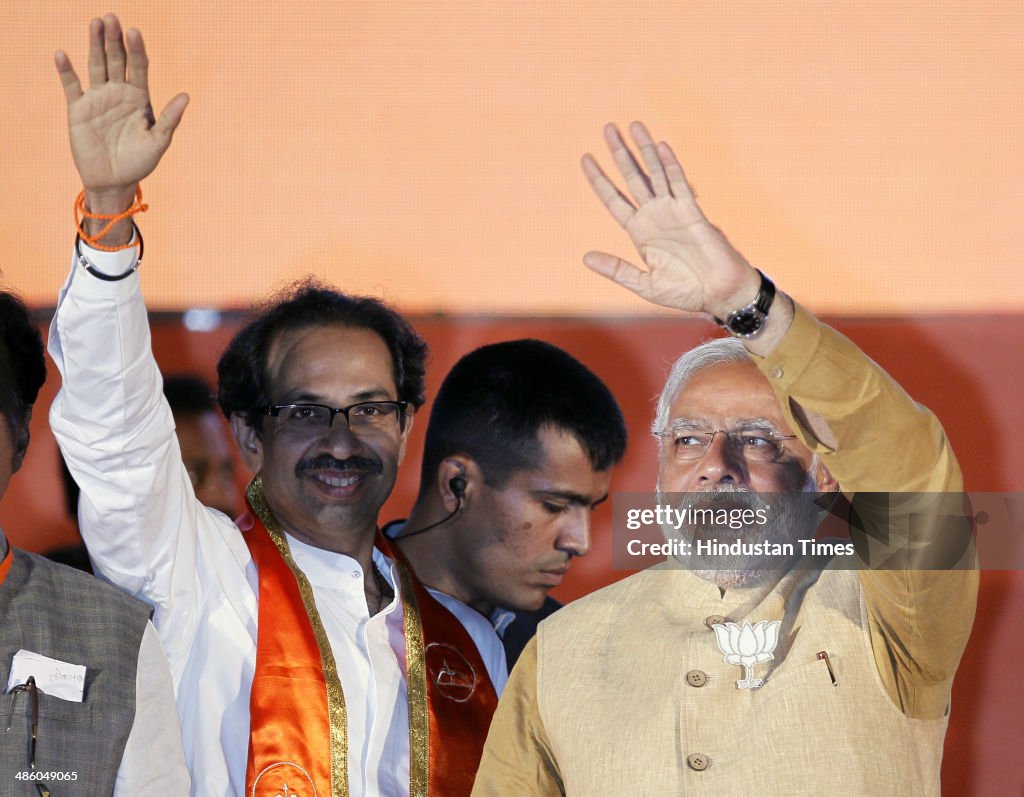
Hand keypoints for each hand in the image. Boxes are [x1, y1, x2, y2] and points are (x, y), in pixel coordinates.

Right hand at [55, 15, 188, 217]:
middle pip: (117, 60)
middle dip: (114, 39)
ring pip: (96, 66)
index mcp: (140, 98)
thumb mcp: (158, 142)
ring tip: (95, 24)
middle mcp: (118, 92)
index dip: (137, 49)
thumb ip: (170, 119)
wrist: (114, 181)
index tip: (135, 32)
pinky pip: (72, 86)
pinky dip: (66, 71)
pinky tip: (62, 55)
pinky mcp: (79, 109)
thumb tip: (185, 96)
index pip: (139, 66)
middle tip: (112, 18)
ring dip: (95, 45)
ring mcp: (98, 98)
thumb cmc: (140, 162)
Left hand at [581, 122, 760, 319]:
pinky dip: (670, 165)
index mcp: (639, 232)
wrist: (718, 294)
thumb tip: (586, 257)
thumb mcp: (643, 283)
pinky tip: (660, 146)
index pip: (614, 199)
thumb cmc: (684, 292)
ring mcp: (673, 211)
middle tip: (607, 128)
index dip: (599, 180)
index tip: (585, 158)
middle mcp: (654, 216)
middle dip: (619, 153)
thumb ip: (616, 269)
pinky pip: (679, 183)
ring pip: (656, 173)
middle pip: (632, 177)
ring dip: (644, 149)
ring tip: (632, 125)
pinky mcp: (693, 212)